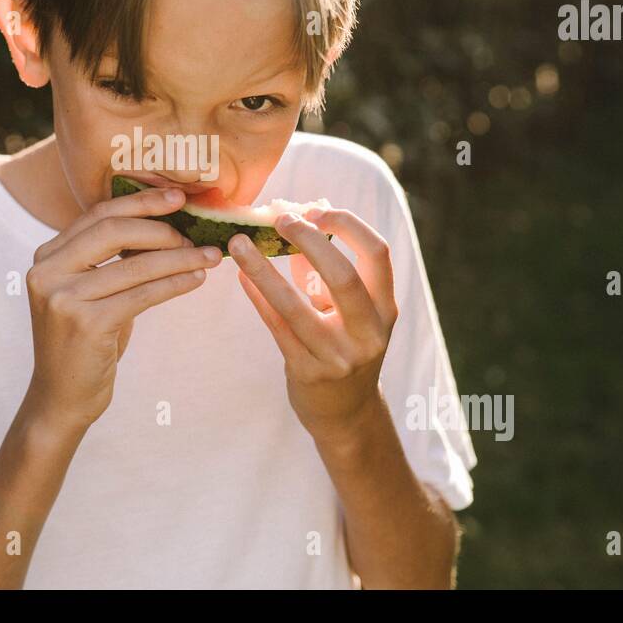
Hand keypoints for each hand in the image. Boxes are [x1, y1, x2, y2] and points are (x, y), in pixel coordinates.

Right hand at [25, 187, 222, 430]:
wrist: (60, 397)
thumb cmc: (84, 341)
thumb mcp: (88, 292)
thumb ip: (109, 258)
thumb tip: (164, 224)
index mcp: (46, 256)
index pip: (98, 214)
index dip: (141, 202)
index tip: (178, 197)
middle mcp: (47, 272)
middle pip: (113, 230)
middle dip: (162, 228)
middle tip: (196, 234)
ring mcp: (63, 298)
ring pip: (135, 264)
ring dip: (179, 258)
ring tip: (209, 256)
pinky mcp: (85, 324)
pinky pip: (142, 294)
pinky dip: (175, 284)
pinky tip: (196, 280)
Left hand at [230, 207, 398, 447]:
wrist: (345, 413)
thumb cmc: (344, 346)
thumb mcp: (348, 310)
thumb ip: (323, 269)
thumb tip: (300, 216)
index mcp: (385, 308)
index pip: (377, 253)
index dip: (348, 224)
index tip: (316, 208)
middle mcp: (368, 332)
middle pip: (343, 274)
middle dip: (309, 239)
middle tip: (279, 218)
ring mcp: (338, 356)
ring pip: (295, 304)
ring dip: (263, 268)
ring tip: (238, 242)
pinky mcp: (308, 372)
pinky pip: (276, 327)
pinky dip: (257, 296)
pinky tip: (241, 275)